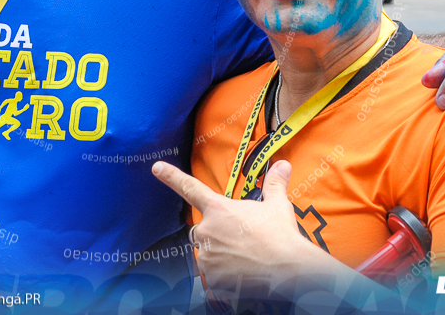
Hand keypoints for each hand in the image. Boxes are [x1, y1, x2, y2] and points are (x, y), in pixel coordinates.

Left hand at [151, 160, 332, 293]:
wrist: (288, 270)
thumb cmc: (281, 237)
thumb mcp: (278, 206)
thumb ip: (274, 184)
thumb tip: (283, 165)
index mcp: (219, 209)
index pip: (190, 187)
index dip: (171, 176)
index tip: (156, 168)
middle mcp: (207, 230)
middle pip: (203, 230)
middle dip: (218, 235)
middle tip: (241, 240)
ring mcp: (207, 255)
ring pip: (208, 254)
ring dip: (221, 256)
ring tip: (245, 258)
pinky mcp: (212, 278)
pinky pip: (213, 276)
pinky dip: (225, 276)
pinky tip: (242, 274)